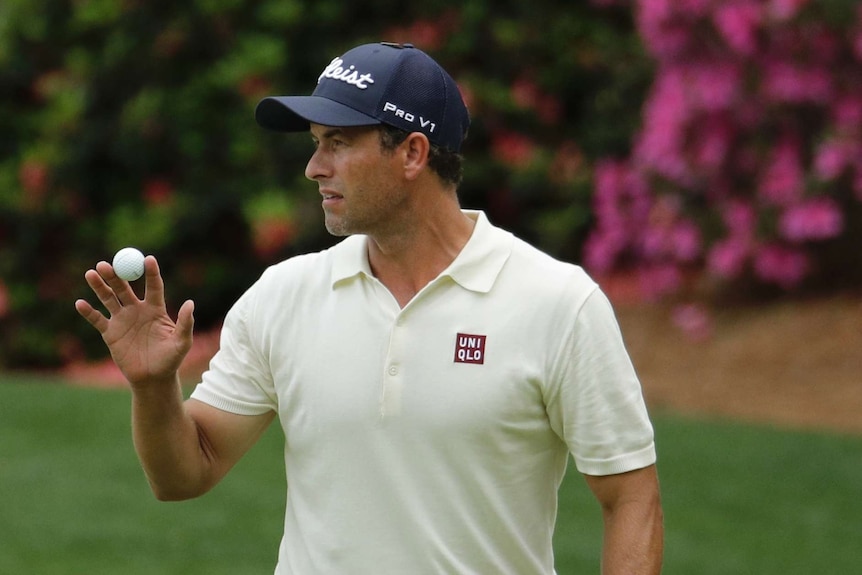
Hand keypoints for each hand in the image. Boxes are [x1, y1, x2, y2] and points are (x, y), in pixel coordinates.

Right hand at [75, 255, 194, 387]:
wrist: (153, 378)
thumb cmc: (171, 360)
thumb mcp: (181, 342)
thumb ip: (185, 323)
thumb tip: (190, 303)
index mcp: (156, 309)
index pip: (153, 286)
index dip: (151, 272)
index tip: (149, 259)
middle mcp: (137, 310)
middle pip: (125, 287)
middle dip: (115, 275)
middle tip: (106, 264)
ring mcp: (122, 319)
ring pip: (108, 298)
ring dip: (99, 286)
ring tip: (91, 273)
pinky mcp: (110, 332)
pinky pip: (97, 319)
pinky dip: (88, 312)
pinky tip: (81, 304)